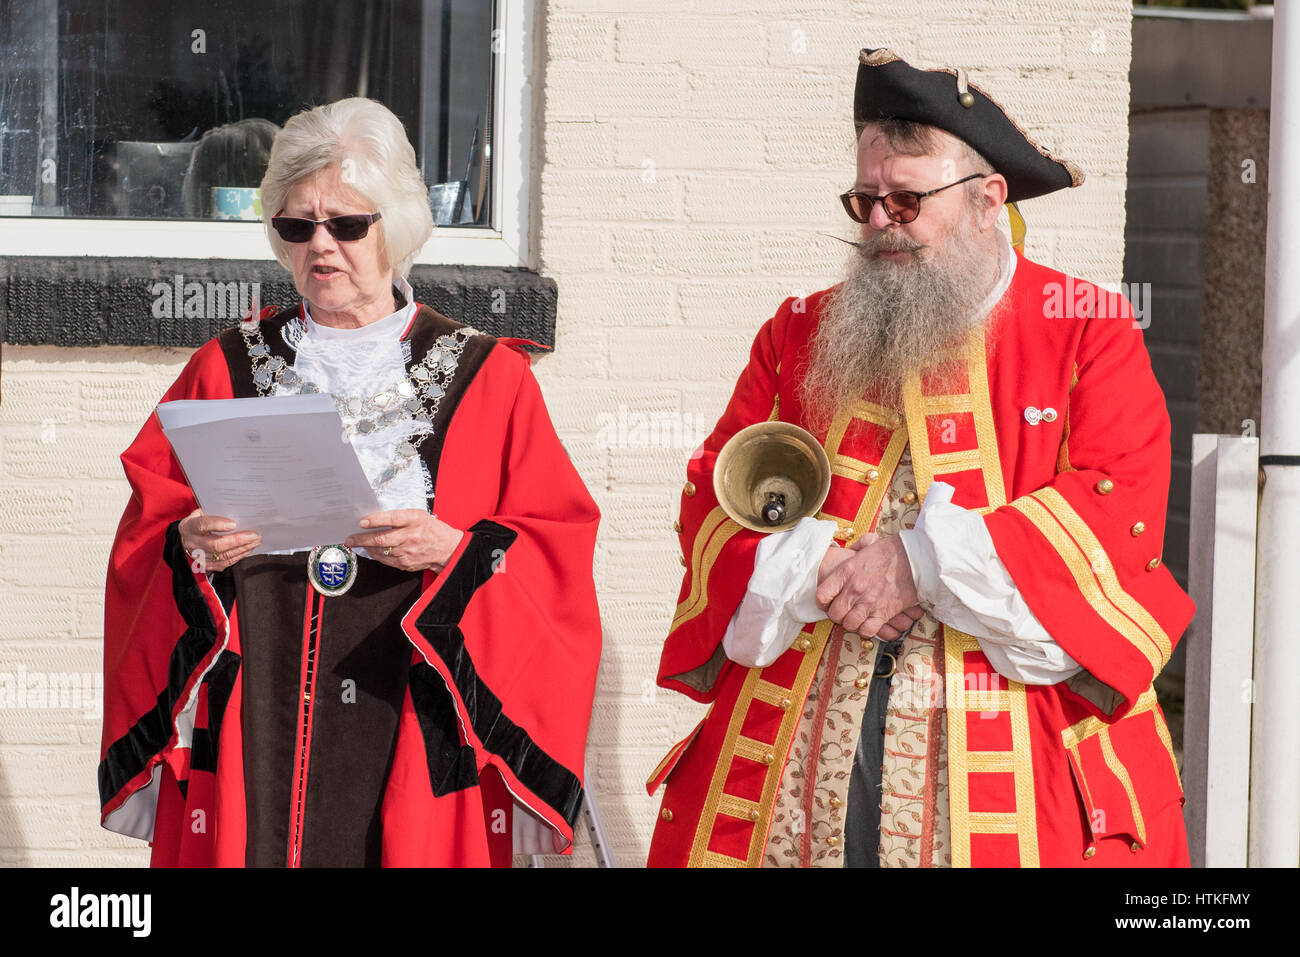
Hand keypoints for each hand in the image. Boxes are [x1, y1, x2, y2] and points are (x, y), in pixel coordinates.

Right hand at [178, 508, 260, 573]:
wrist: (187, 539)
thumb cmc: (199, 522)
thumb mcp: (202, 513)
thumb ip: (215, 512)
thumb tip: (238, 512)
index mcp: (189, 526)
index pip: (202, 525)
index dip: (218, 524)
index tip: (233, 523)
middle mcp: (192, 543)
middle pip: (216, 545)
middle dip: (238, 540)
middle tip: (254, 535)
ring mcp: (198, 556)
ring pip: (223, 556)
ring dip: (243, 549)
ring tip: (255, 541)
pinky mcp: (206, 566)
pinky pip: (225, 563)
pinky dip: (239, 556)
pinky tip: (248, 549)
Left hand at [345, 509, 463, 572]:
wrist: (447, 549)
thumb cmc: (431, 529)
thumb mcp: (418, 515)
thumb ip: (399, 517)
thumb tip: (374, 519)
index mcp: (415, 520)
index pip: (393, 519)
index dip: (376, 520)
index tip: (362, 521)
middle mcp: (411, 536)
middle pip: (382, 539)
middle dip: (362, 539)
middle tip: (349, 538)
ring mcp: (408, 552)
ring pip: (380, 551)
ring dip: (366, 547)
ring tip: (355, 543)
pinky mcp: (405, 564)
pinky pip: (385, 559)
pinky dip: (375, 554)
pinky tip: (370, 550)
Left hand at [815, 534, 919, 637]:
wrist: (915, 559)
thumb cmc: (893, 551)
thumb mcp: (867, 546)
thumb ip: (855, 549)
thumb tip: (851, 548)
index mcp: (846, 572)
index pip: (822, 595)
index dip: (822, 602)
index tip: (827, 603)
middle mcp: (854, 589)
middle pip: (834, 614)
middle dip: (837, 615)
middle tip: (844, 612)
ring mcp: (868, 602)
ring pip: (849, 624)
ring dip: (852, 623)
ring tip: (857, 618)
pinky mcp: (883, 613)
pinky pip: (867, 631)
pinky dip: (867, 630)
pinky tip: (869, 623)